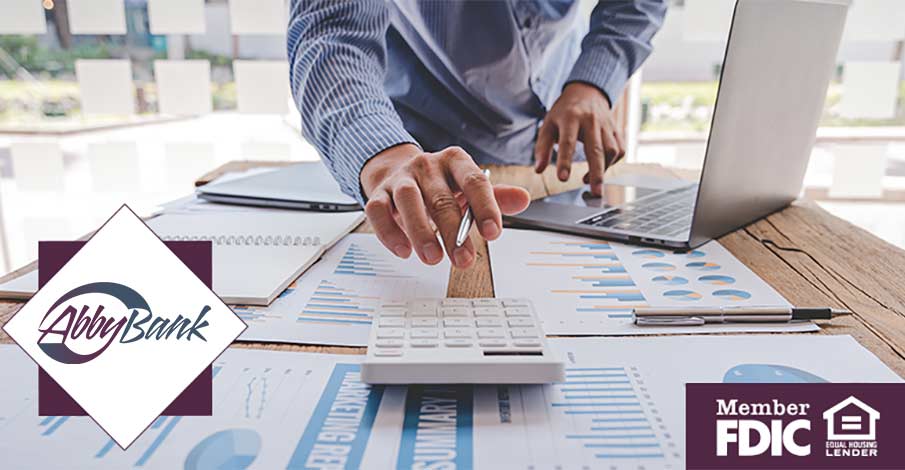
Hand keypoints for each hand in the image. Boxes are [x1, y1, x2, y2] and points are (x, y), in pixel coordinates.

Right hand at [360, 144, 530, 268]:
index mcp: (455, 161)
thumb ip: (495, 197)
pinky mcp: (378, 194)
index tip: (493, 233)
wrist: (398, 172)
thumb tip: (523, 199)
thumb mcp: (468, 188)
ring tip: (432, 258)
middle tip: (464, 260)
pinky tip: (403, 251)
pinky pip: (378, 211)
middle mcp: (427, 165)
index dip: (485, 207)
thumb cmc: (439, 185)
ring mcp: (400, 179)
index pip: (474, 181)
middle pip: (442, 198)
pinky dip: (390, 232)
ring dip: (421, 232)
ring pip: (408, 201)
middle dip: (454, 232)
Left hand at [534, 82, 625, 195]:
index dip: (565, 161)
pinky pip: (619, 150)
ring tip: (590, 181)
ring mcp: (606, 125)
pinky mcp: (616, 130)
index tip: (563, 179)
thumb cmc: (564, 112)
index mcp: (570, 117)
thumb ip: (542, 148)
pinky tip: (601, 167)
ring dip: (603, 170)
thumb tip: (538, 170)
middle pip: (596, 149)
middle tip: (595, 192)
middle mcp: (591, 120)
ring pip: (611, 151)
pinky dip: (612, 163)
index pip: (568, 142)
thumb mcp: (548, 125)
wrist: (587, 92)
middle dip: (596, 173)